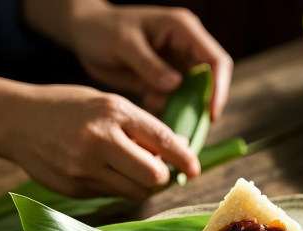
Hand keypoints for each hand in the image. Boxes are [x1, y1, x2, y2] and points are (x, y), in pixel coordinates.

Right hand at [0, 84, 199, 200]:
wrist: (16, 120)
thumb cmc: (71, 108)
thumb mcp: (108, 104)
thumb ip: (143, 126)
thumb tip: (181, 149)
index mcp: (113, 112)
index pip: (162, 140)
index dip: (184, 159)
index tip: (194, 169)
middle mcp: (99, 140)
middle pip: (153, 176)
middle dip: (162, 177)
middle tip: (157, 170)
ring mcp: (84, 167)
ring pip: (136, 192)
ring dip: (142, 186)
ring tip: (130, 170)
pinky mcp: (73, 188)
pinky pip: (112, 196)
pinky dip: (117, 187)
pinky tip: (102, 171)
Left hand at [67, 4, 232, 118]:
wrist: (83, 34)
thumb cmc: (102, 29)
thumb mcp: (124, 43)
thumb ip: (149, 64)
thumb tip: (175, 86)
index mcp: (183, 30)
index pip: (215, 60)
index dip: (219, 88)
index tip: (211, 113)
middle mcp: (185, 47)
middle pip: (209, 81)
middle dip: (202, 106)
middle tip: (191, 130)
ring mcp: (175, 65)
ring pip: (192, 95)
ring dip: (183, 111)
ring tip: (163, 119)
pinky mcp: (163, 81)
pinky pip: (174, 101)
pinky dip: (166, 111)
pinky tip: (148, 109)